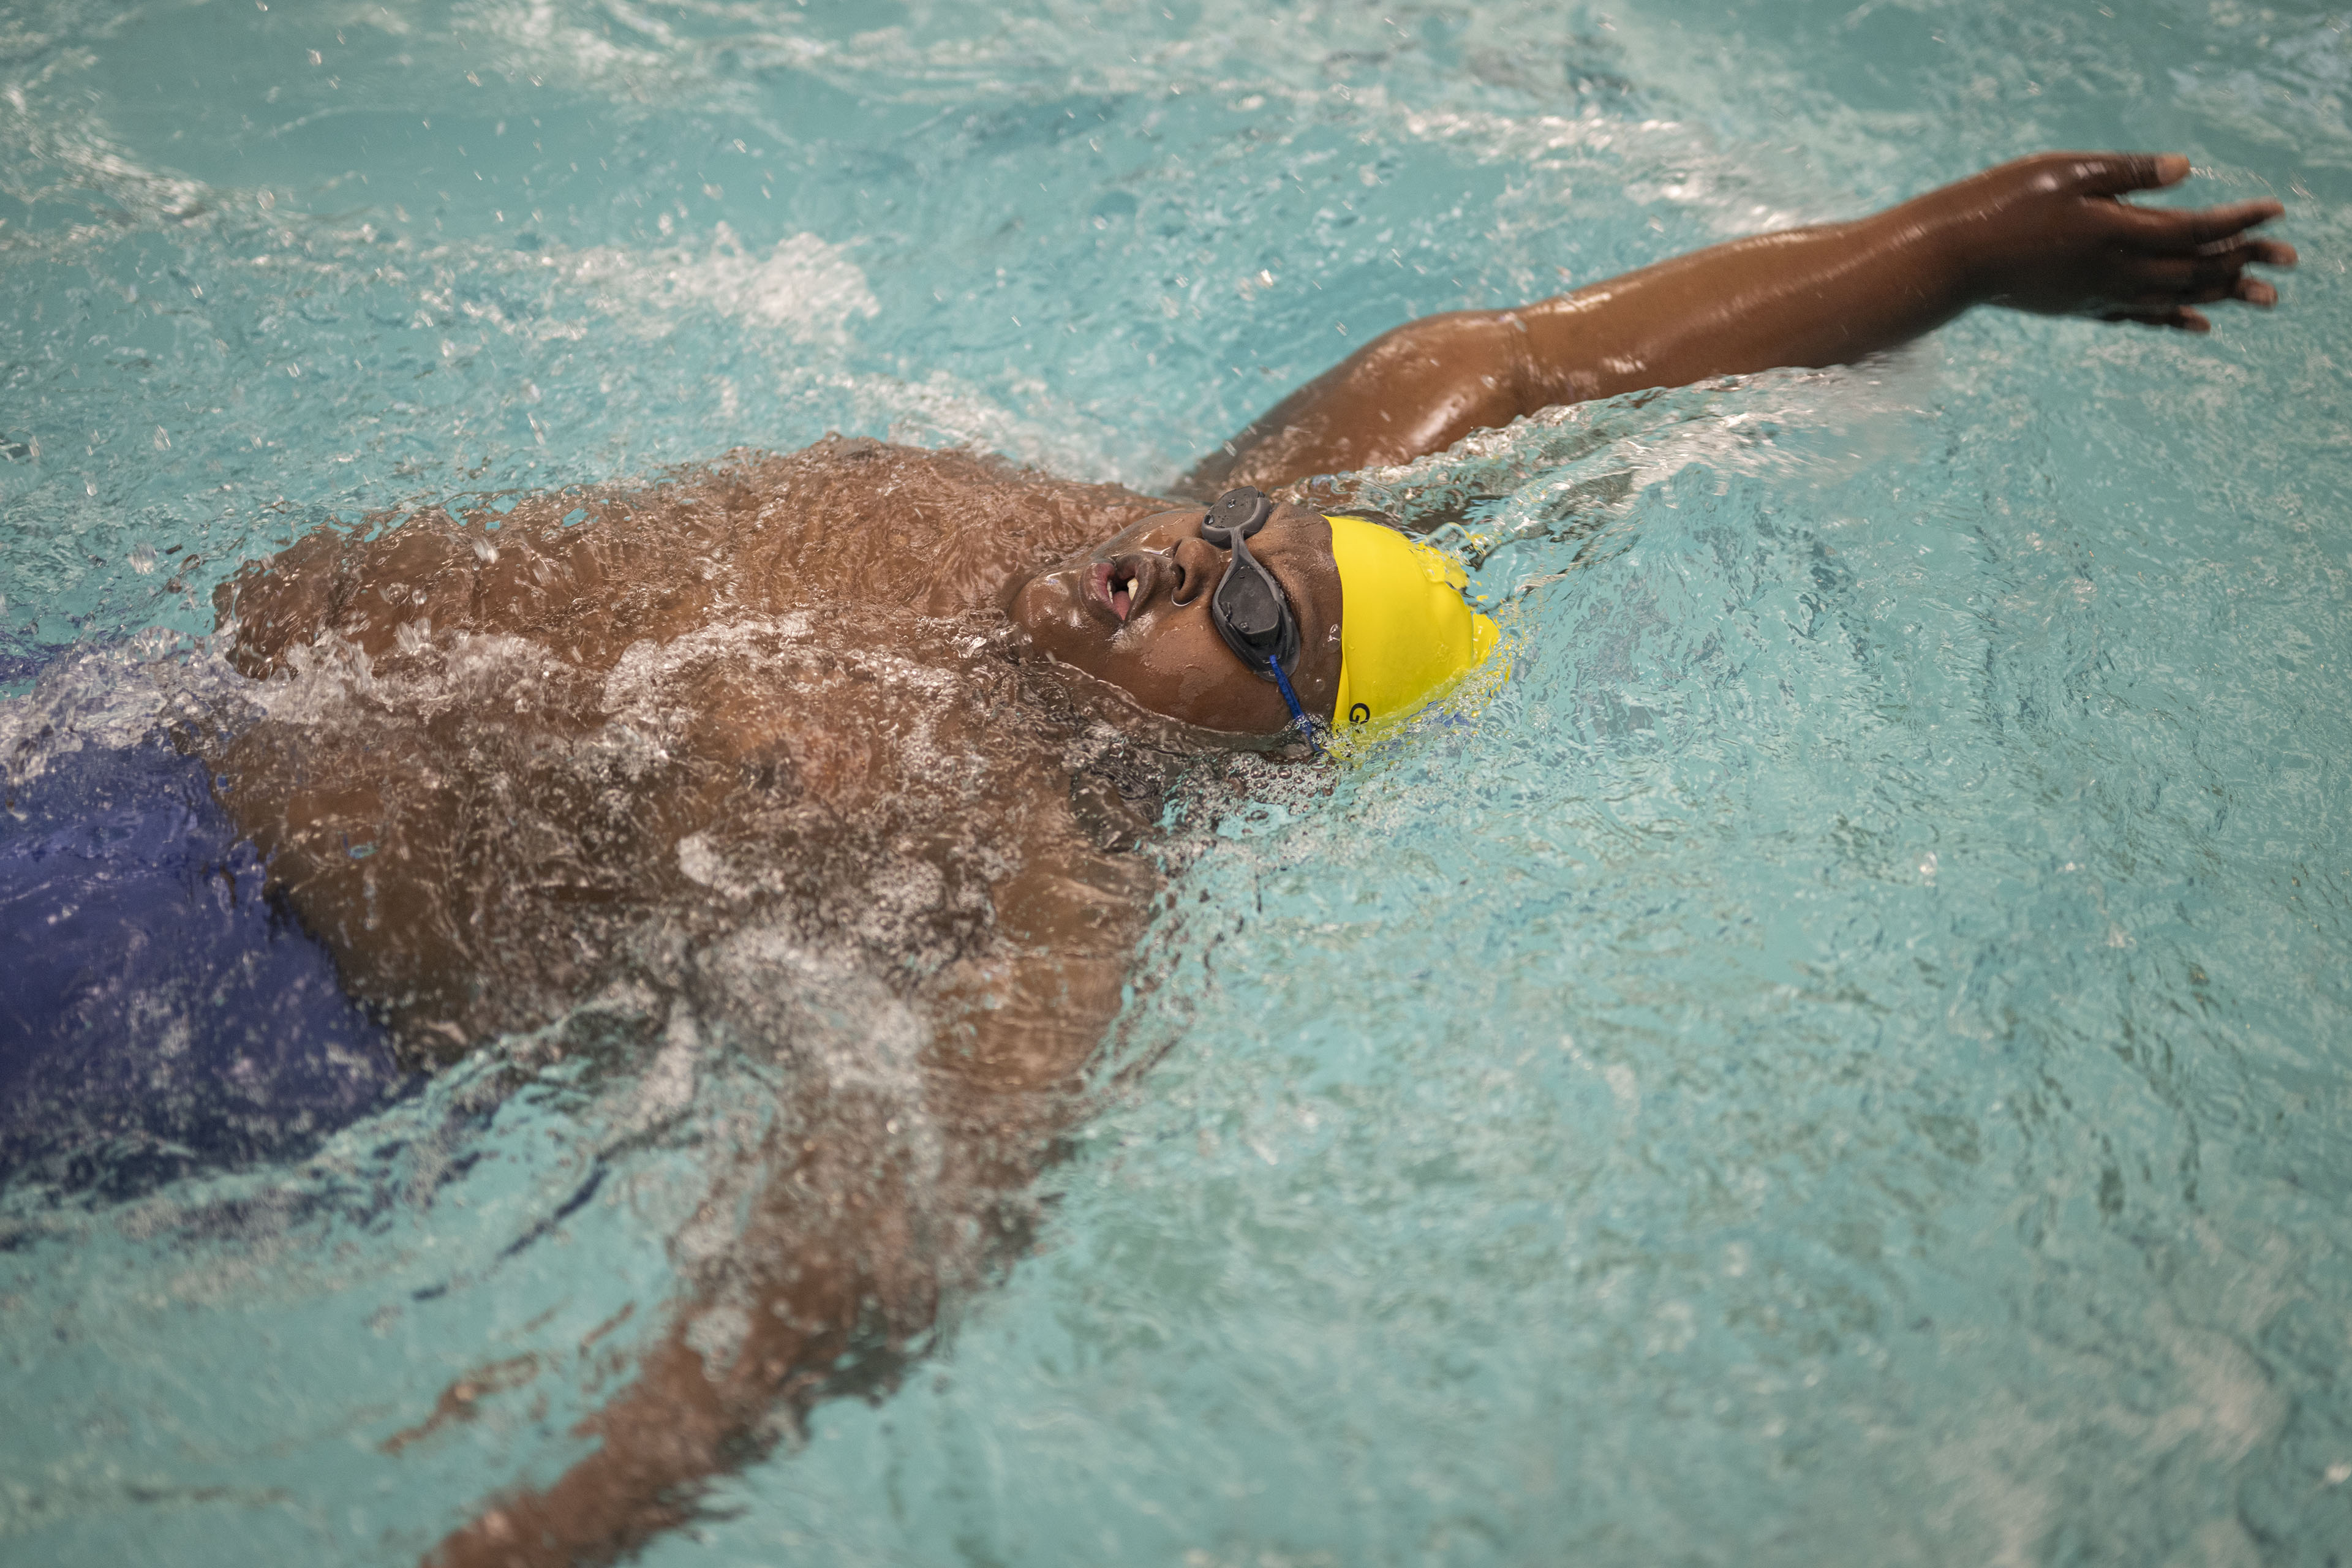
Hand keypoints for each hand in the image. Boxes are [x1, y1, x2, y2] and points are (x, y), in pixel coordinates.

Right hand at [1929, 152, 2295, 331]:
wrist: (1951, 258)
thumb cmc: (2002, 203)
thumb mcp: (2066, 172)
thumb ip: (2126, 173)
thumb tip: (2184, 171)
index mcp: (2115, 232)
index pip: (2195, 230)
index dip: (2239, 221)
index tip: (2276, 211)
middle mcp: (2114, 271)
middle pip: (2194, 270)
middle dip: (2245, 263)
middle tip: (2289, 260)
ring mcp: (2097, 294)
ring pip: (2173, 298)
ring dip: (2221, 296)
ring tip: (2261, 298)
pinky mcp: (2079, 306)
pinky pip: (2139, 317)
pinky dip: (2174, 318)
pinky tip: (2197, 324)